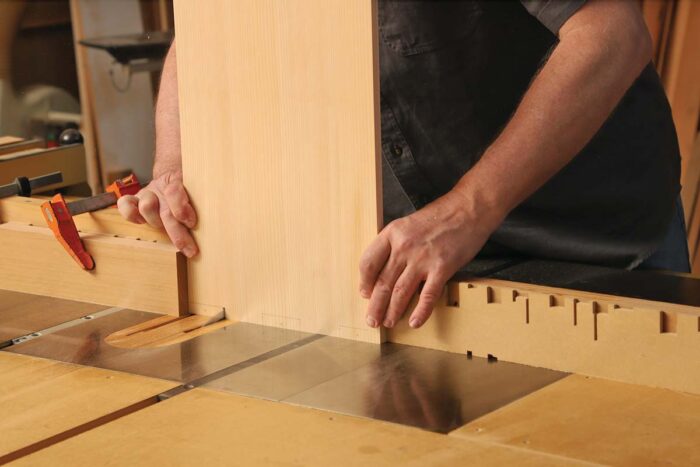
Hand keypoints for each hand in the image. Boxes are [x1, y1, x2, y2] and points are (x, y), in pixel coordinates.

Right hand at [117, 170, 198, 257]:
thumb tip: (219, 212)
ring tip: (171, 235)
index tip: (192, 223)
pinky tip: (141, 222)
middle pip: (166, 211)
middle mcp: (162, 188)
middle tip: (191, 249)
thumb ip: (204, 198)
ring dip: (158, 224)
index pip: (174, 191)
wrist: (175, 174)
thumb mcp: (200, 189)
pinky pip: (126, 205)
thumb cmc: (191, 188)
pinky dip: (131, 214)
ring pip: (146, 207)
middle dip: (178, 233)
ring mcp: (148, 194)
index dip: (181, 208)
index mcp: (179, 181)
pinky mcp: (136, 201)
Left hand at [359, 189, 500, 328]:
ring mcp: (422, 258)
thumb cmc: (441, 215)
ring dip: (393, 311)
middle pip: (383, 282)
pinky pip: (427, 295)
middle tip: (372, 320)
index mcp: (392, 233)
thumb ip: (396, 244)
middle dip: (376, 305)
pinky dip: (420, 312)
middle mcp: (404, 247)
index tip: (365, 293)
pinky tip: (414, 322)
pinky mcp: (442, 268)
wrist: (469, 208)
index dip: (364, 282)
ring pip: (401, 292)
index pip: (368, 263)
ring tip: (389, 322)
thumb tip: (386, 268)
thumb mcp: (409, 223)